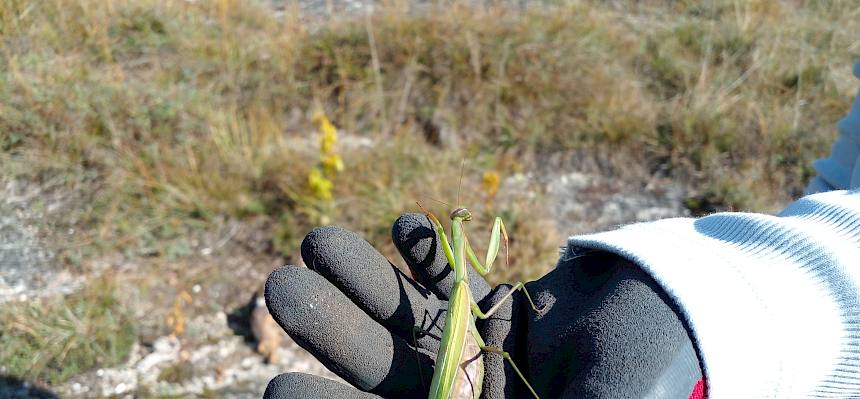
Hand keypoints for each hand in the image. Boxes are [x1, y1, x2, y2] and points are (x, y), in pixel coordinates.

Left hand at [264, 213, 700, 397]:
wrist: (678, 332)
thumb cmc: (650, 379)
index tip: (278, 385)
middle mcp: (460, 398)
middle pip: (379, 369)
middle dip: (332, 331)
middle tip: (280, 289)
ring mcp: (471, 350)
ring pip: (402, 317)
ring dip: (361, 281)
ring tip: (316, 243)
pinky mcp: (488, 306)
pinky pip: (449, 278)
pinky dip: (427, 253)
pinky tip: (404, 225)